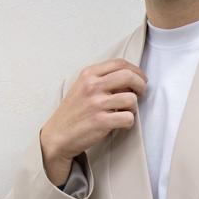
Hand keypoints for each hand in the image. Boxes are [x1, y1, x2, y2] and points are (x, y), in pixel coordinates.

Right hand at [40, 58, 147, 184]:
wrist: (57, 135)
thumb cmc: (73, 112)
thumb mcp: (82, 87)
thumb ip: (102, 79)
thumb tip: (129, 78)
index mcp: (88, 74)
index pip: (119, 63)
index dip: (136, 70)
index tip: (141, 78)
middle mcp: (92, 86)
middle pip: (128, 76)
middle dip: (141, 85)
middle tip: (141, 93)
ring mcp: (96, 104)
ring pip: (131, 99)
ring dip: (134, 107)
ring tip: (125, 111)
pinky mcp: (101, 121)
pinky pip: (128, 118)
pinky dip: (129, 122)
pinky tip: (121, 123)